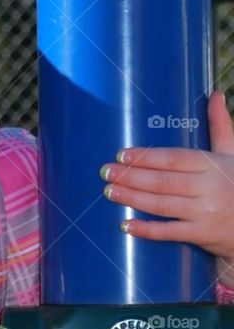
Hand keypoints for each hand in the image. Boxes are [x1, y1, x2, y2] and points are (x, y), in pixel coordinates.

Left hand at [98, 89, 233, 274]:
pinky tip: (126, 225)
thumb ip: (221, 126)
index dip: (147, 157)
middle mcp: (209, 188)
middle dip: (132, 176)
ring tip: (109, 192)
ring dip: (133, 198)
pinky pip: (170, 232)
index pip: (174, 159)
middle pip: (163, 181)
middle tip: (106, 172)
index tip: (121, 154)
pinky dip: (147, 230)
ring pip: (162, 204)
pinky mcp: (201, 234)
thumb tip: (215, 94)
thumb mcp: (233, 153)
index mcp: (213, 165)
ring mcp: (205, 212)